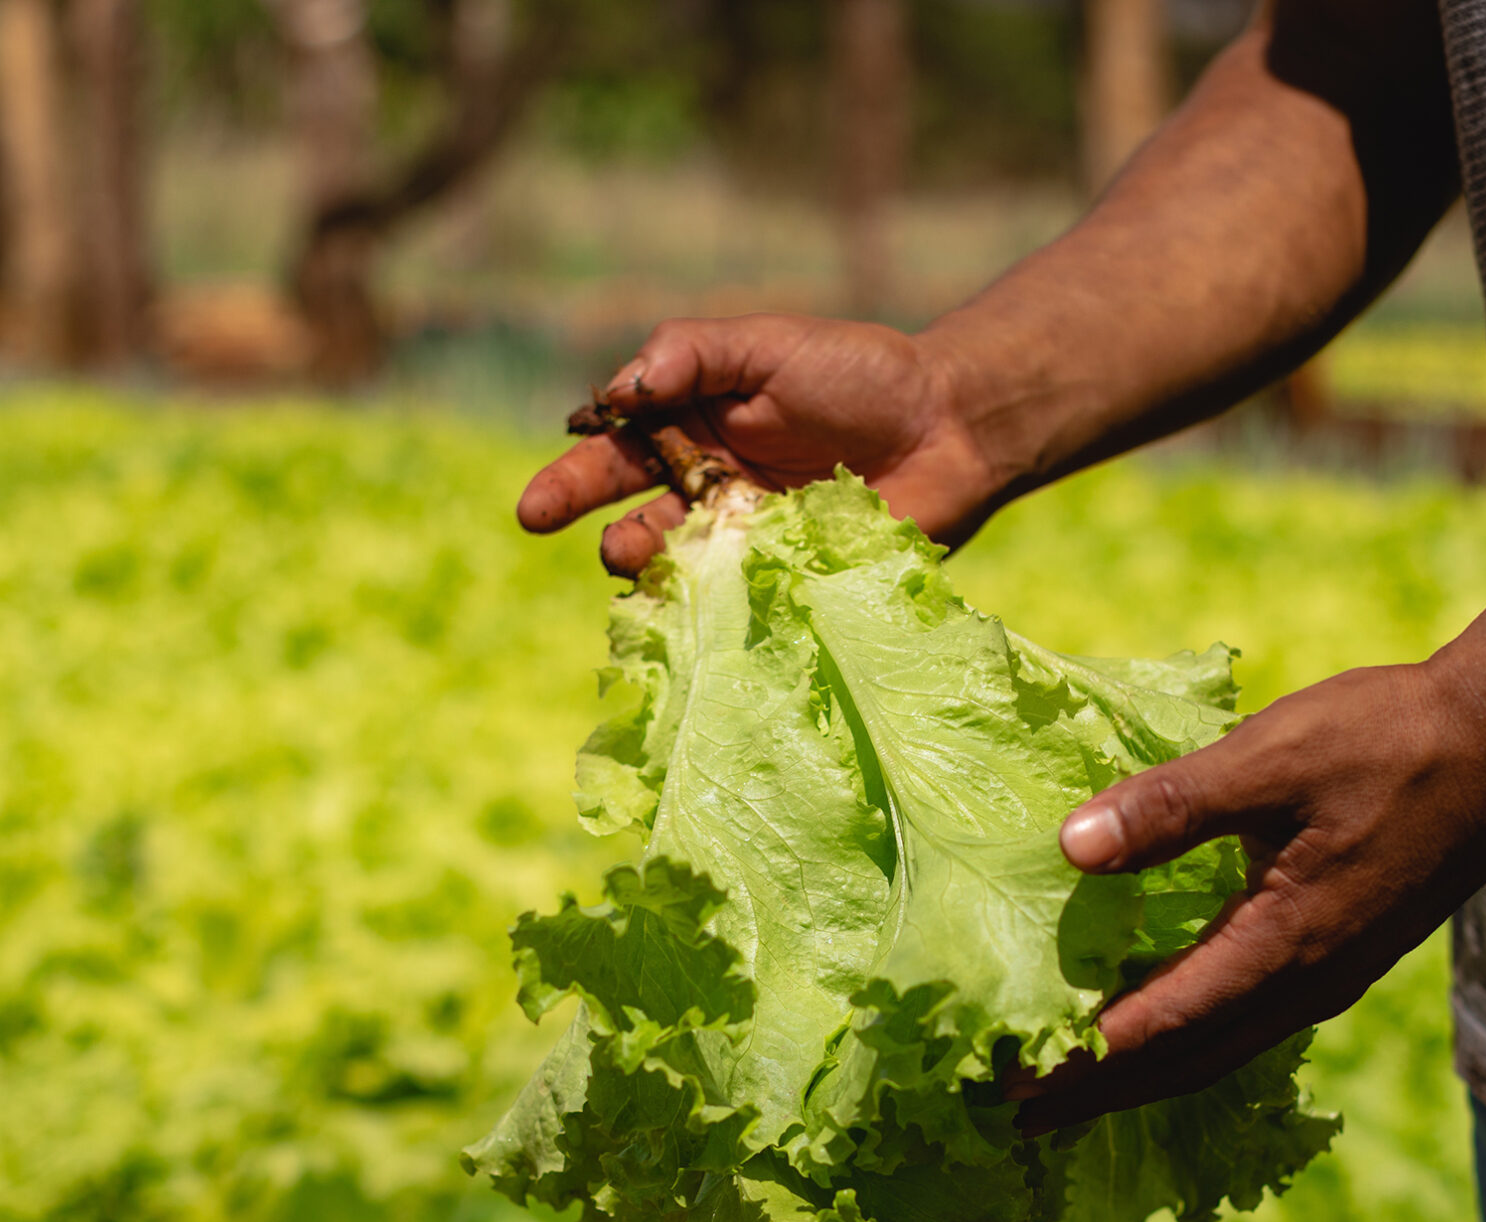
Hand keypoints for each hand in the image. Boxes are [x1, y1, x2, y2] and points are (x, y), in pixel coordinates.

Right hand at [516, 314, 1004, 574]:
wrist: (950, 425)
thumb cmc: (859, 374)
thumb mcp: (765, 344)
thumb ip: (689, 355)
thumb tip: (615, 391)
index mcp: (687, 433)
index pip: (611, 458)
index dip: (569, 483)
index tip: (535, 510)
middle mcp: (706, 495)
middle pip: (635, 526)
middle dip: (610, 540)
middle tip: (612, 550)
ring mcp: (747, 547)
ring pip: (684, 576)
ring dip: (667, 578)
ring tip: (669, 570)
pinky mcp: (792, 585)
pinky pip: (744, 608)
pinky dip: (723, 611)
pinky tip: (720, 606)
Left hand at [1014, 658, 1485, 1132]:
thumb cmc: (1393, 739)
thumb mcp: (1271, 757)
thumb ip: (1171, 807)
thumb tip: (1070, 848)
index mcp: (1284, 947)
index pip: (1159, 1028)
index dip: (1078, 1062)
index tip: (1004, 1089)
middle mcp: (1310, 983)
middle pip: (1186, 1065)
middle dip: (1099, 1095)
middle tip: (1015, 1122)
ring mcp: (1336, 975)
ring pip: (1223, 1050)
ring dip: (1146, 1076)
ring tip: (1075, 1092)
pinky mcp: (1350, 953)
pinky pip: (1254, 1024)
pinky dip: (1194, 1042)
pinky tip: (1166, 1028)